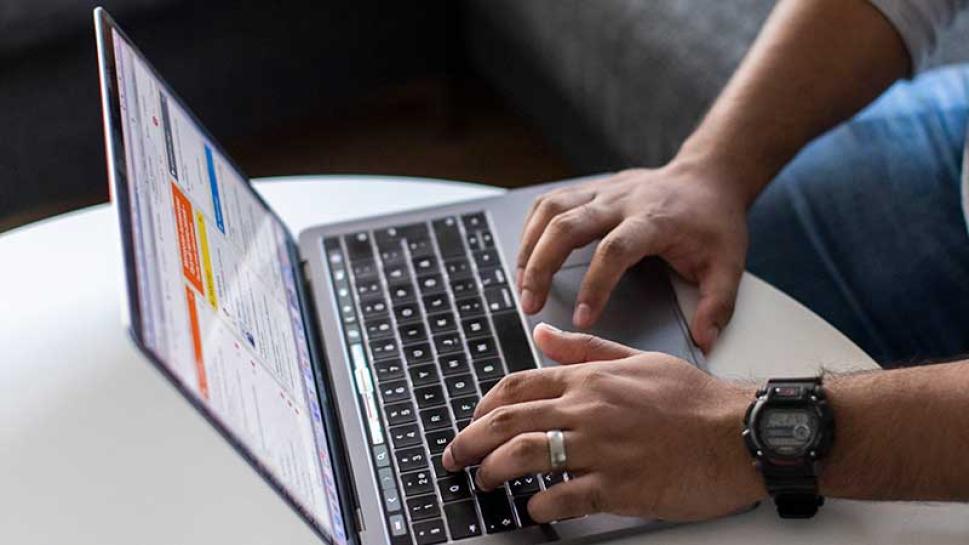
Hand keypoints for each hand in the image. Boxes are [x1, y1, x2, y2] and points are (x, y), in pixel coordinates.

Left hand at [442, 324, 764, 521]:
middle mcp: (587, 410)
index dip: (484, 405)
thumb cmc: (695, 399)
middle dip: (470, 440)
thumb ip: (586, 349)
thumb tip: (544, 335)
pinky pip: (563, 498)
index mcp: (590, 379)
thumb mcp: (638, 359)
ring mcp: (600, 449)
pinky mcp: (617, 487)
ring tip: (485, 482)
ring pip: (526, 456)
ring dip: (494, 471)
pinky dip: (539, 506)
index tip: (474, 420)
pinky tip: (533, 509)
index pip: (518, 385)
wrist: (739, 433)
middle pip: (508, 421)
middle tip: (455, 456)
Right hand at [516, 163, 748, 351]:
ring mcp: (602, 191)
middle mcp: (621, 201)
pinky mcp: (590, 189)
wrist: (708, 175)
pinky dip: (531, 229)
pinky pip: (549, 203)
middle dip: (541, 265)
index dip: (595, 285)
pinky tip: (527, 256)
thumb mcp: (729, 264)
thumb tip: (704, 341)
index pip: (614, 250)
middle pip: (567, 224)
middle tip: (530, 304)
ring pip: (551, 210)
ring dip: (529, 247)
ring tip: (522, 285)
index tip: (582, 319)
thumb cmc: (713, 221)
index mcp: (654, 220)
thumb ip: (717, 305)